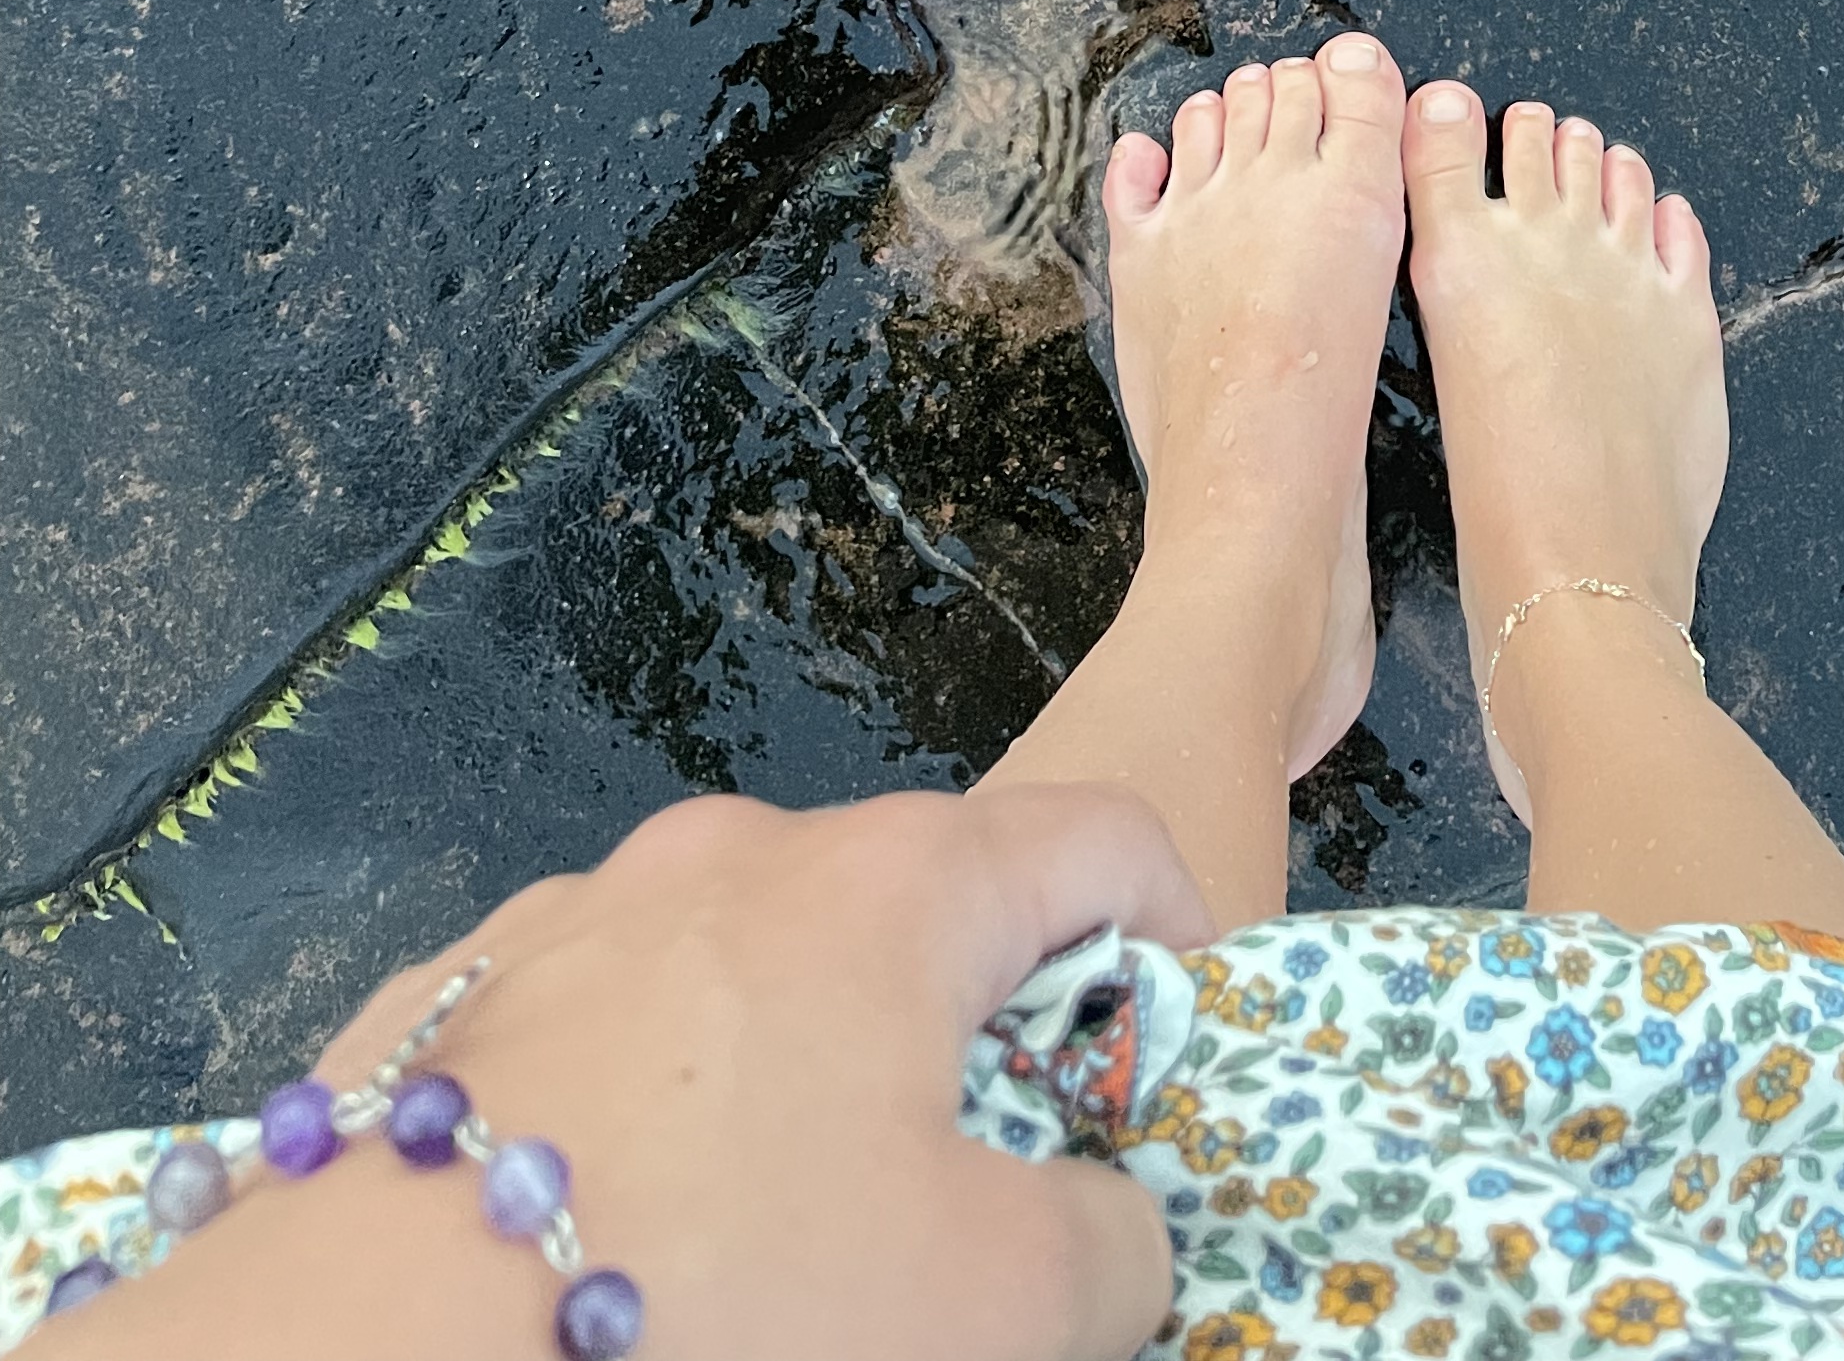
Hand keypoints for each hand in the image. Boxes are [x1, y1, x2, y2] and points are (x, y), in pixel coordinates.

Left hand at [90, 776, 1208, 1360]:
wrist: (370, 1349)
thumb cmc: (728, 1298)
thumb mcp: (1000, 1308)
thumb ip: (1111, 1248)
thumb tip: (1107, 1223)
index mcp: (896, 881)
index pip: (1101, 835)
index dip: (1174, 942)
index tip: (1170, 1071)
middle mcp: (738, 853)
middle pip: (918, 911)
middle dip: (969, 1044)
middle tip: (972, 1200)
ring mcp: (576, 917)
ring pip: (745, 980)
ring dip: (796, 1084)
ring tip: (770, 1244)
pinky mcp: (444, 1008)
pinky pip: (598, 1046)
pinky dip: (646, 1125)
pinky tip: (611, 1248)